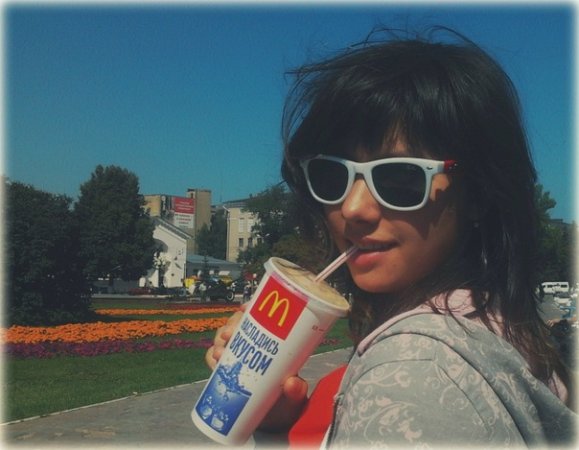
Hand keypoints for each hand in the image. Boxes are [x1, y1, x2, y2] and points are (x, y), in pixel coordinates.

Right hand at [204, 303, 308, 432]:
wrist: (274, 420)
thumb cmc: (288, 402)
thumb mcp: (295, 396)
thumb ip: (296, 390)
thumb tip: (291, 384)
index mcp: (272, 343)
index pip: (259, 317)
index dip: (250, 308)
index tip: (245, 308)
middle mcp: (253, 345)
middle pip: (237, 324)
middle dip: (231, 325)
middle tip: (229, 335)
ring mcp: (238, 356)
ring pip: (222, 338)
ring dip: (219, 341)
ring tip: (220, 352)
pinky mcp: (227, 370)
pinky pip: (214, 358)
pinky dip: (212, 356)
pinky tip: (215, 359)